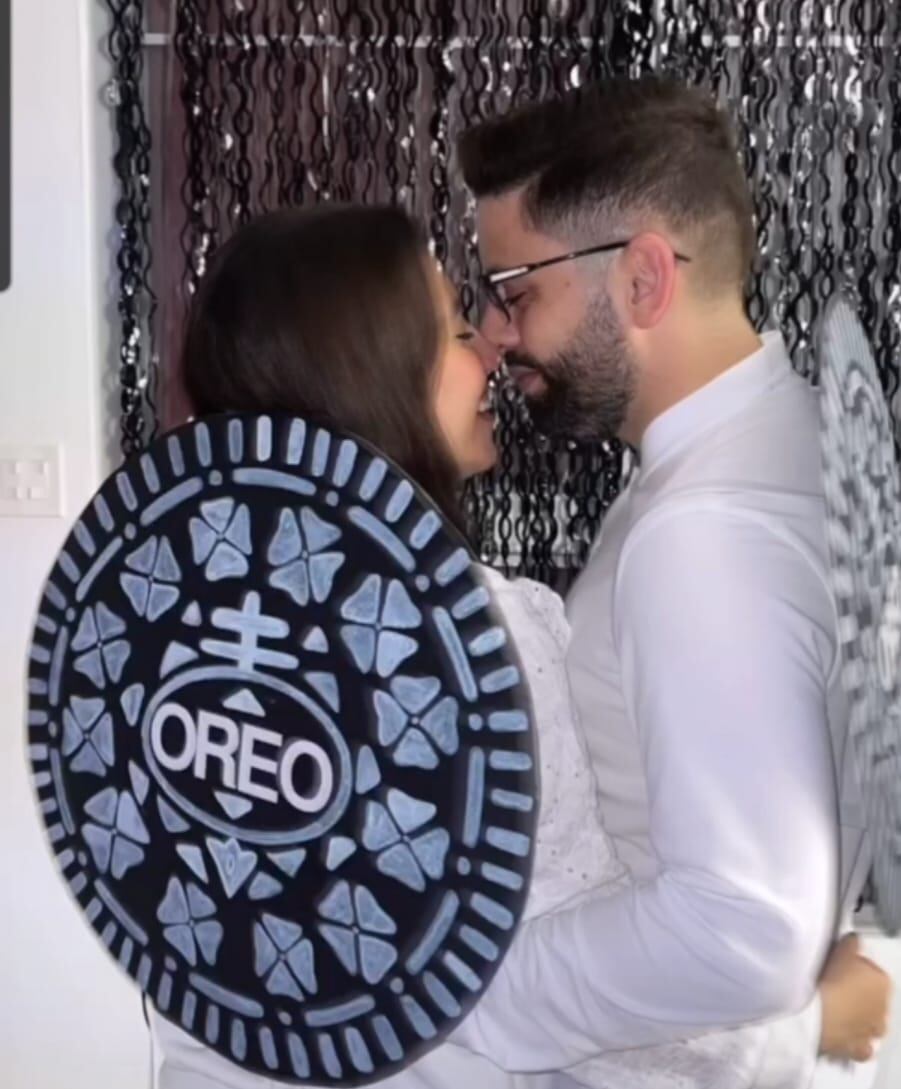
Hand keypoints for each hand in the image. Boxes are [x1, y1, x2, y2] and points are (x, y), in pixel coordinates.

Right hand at [818, 933, 891, 1061]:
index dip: (853, 965)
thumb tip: (854, 940)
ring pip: (870, 1024)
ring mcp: (872, 1032)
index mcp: (883, 982)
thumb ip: (851, 944)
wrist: (819, 1014)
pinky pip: (861, 1047)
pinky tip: (841, 1034)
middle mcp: (884, 1009)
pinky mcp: (859, 1050)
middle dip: (858, 994)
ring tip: (836, 1010)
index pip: (871, 968)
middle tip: (835, 985)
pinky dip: (854, 1041)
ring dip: (859, 1018)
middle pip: (872, 998)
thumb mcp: (841, 949)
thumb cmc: (831, 978)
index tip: (838, 963)